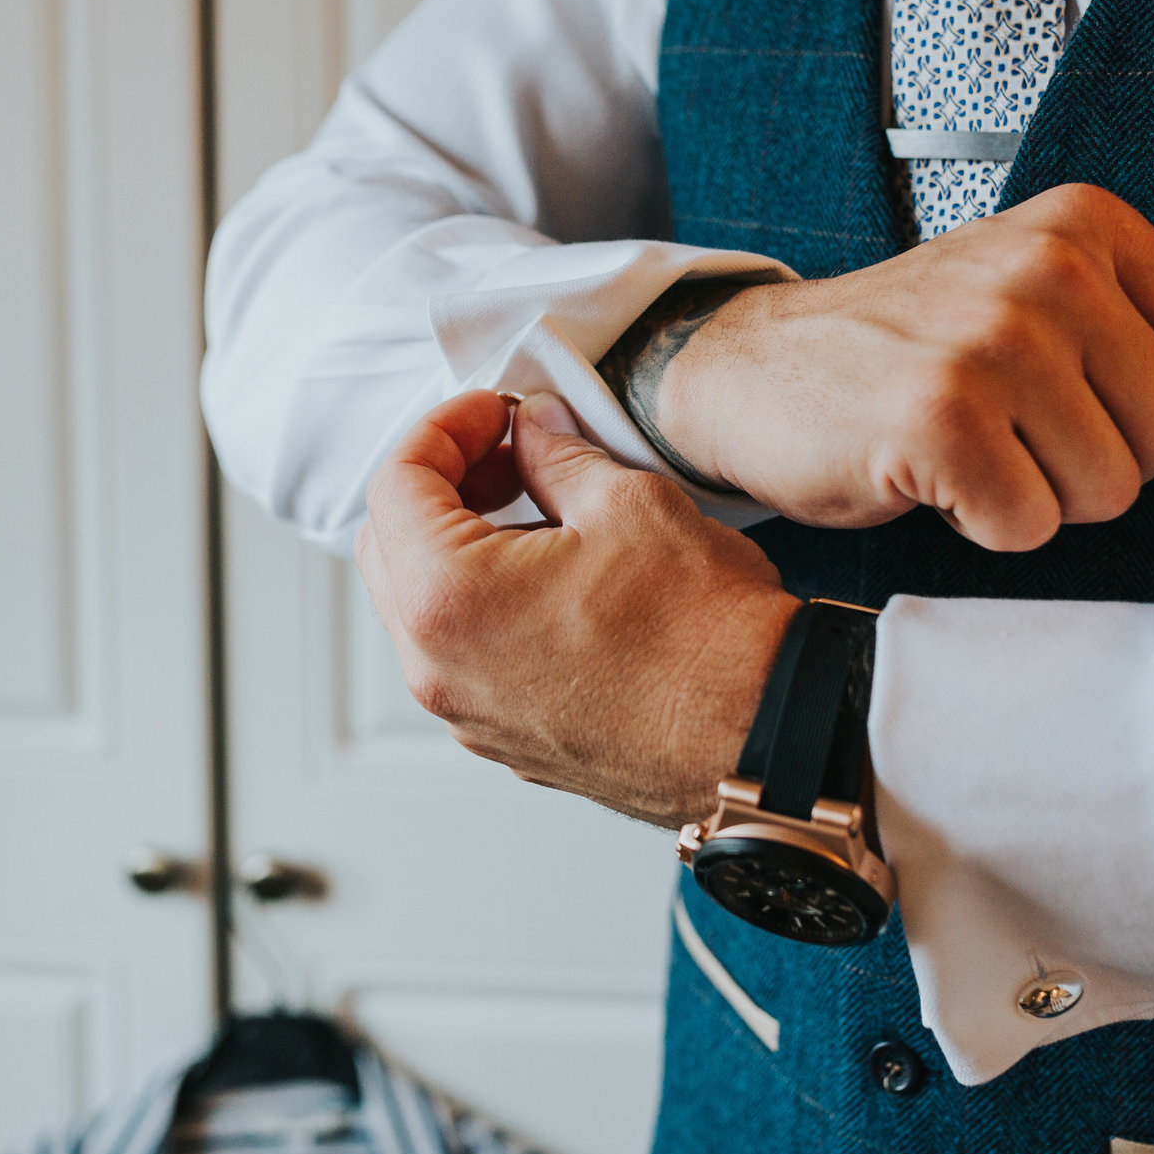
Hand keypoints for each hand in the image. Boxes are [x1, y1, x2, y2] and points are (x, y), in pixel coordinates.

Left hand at [354, 389, 797, 827]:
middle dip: (441, 485)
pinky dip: (485, 604)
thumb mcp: (627, 503)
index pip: (396, 485)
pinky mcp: (506, 740)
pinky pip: (463, 657)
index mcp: (448, 599)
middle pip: (389, 547)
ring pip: (422, 607)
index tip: (495, 412)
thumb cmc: (705, 633)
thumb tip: (532, 430)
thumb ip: (555, 455)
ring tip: (542, 513)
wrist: (763, 736)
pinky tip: (556, 577)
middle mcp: (438, 669)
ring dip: (461, 546)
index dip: (445, 428)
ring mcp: (468, 715)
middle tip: (510, 453)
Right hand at [643, 184, 1153, 549]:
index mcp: (1083, 225)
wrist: (752, 369)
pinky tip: (928, 476)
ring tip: (967, 449)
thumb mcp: (1034, 318)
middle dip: (1101, 463)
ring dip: (1038, 499)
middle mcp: (1046, 267)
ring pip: (1109, 492)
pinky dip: (981, 526)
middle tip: (1010, 431)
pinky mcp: (941, 420)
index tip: (1076, 393)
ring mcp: (993, 341)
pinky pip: (1028, 527)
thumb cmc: (902, 349)